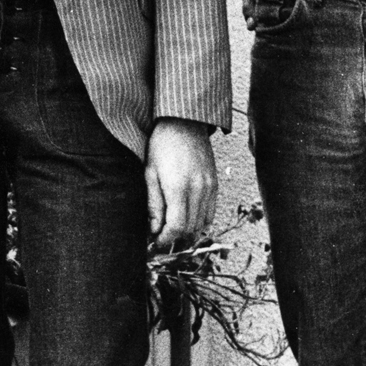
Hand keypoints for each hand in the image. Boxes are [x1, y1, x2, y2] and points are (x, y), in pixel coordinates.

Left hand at [146, 117, 216, 247]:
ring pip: (202, 223)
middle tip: (161, 238)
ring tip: (172, 229)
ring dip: (188, 231)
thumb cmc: (161, 145)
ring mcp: (209, 188)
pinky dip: (200, 221)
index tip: (156, 242)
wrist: (184, 123)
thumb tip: (154, 229)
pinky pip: (211, 212)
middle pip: (190, 228)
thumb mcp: (150, 173)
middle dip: (175, 238)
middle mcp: (198, 190)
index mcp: (178, 188)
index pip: (176, 226)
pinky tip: (187, 218)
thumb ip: (154, 203)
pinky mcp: (215, 184)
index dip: (165, 238)